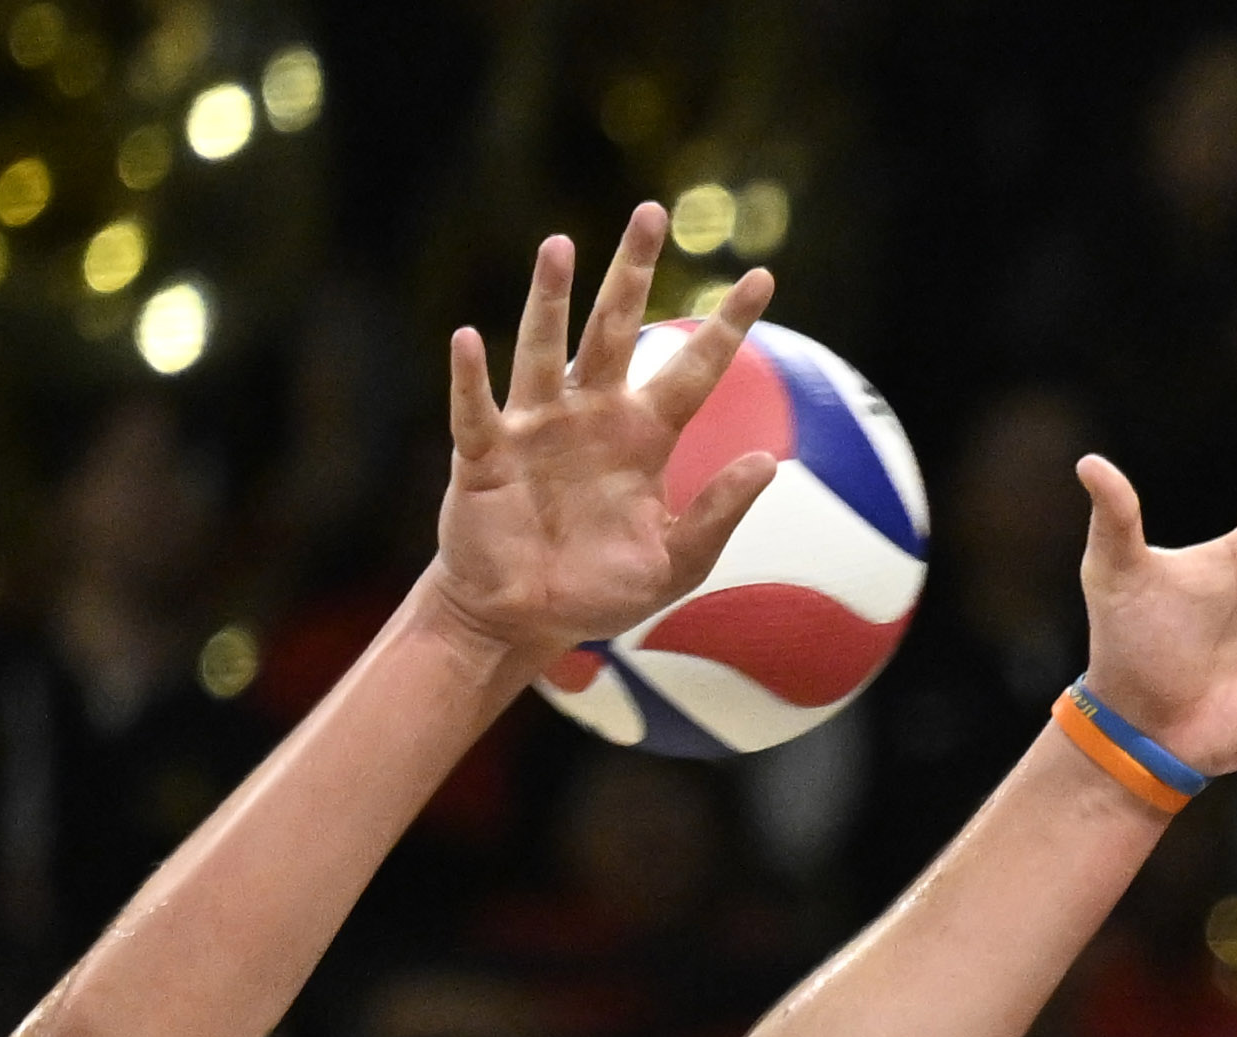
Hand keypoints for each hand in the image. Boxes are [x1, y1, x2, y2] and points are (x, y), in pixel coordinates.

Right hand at [432, 208, 776, 671]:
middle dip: (633, 271)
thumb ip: (716, 514)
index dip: (727, 326)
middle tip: (652, 213)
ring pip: (546, 349)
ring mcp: (536, 430)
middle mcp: (591, 416)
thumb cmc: (595, 593)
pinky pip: (477, 411)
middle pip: (616, 328)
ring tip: (559, 247)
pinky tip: (468, 340)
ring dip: (551, 299)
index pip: (694, 369)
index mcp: (642, 436)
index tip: (763, 277)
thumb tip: (768, 462)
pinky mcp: (487, 457)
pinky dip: (471, 378)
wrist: (521, 624)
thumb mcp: (673, 565)